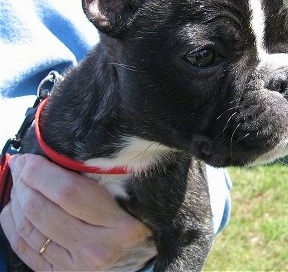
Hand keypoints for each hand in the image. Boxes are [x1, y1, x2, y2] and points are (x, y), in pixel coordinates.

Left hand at [0, 154, 155, 270]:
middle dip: (24, 182)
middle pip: (42, 210)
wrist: (142, 261)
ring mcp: (76, 267)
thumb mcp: (132, 198)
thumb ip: (103, 180)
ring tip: (18, 181)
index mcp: (118, 225)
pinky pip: (25, 250)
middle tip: (20, 164)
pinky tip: (12, 207)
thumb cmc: (140, 222)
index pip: (67, 192)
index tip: (30, 158)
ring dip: (17, 199)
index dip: (41, 172)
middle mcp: (95, 250)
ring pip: (29, 228)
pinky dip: (12, 225)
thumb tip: (60, 158)